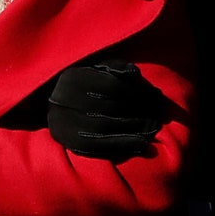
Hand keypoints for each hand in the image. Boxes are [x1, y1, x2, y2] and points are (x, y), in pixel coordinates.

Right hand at [47, 60, 163, 159]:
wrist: (54, 109)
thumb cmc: (84, 87)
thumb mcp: (96, 70)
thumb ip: (116, 68)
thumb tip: (134, 74)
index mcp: (73, 78)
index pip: (112, 85)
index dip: (138, 91)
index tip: (156, 96)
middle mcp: (63, 100)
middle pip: (111, 107)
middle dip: (140, 110)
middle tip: (159, 113)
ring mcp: (65, 124)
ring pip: (106, 127)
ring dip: (135, 128)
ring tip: (154, 126)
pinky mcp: (70, 143)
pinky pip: (100, 147)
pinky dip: (124, 145)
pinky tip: (143, 144)